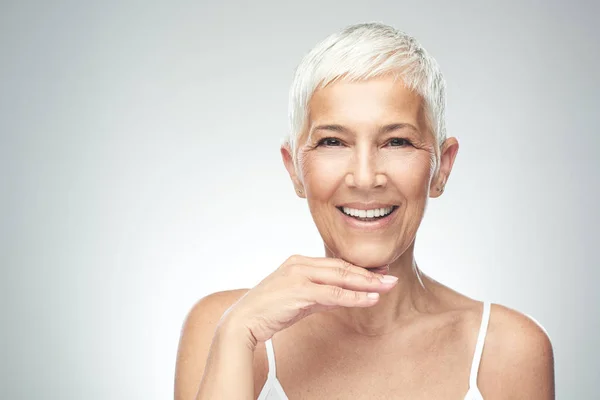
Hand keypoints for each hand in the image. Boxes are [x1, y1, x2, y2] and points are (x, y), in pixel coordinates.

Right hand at [218, 255, 397, 346]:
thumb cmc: (270, 310)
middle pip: (342, 267)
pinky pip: (333, 294)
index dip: (360, 269)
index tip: (379, 273)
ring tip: (387, 286)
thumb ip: (320, 296)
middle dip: (369, 273)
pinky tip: (370, 298)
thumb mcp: (299, 300)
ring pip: (340, 277)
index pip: (336, 263)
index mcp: (299, 262)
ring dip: (367, 283)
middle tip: (391, 277)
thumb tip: (342, 297)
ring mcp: (299, 275)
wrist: (244, 321)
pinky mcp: (299, 291)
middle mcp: (300, 264)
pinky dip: (353, 296)